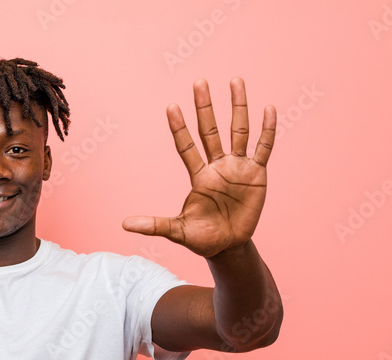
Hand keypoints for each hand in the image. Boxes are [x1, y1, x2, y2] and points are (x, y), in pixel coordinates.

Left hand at [123, 78, 274, 257]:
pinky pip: (263, 148)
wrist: (229, 247)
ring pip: (238, 131)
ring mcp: (238, 168)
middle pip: (211, 131)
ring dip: (238, 107)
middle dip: (205, 107)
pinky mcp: (257, 174)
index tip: (171, 106)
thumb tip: (124, 224)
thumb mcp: (178, 231)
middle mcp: (217, 166)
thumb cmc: (202, 238)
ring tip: (235, 81)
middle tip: (199, 82)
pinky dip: (267, 130)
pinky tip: (268, 109)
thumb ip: (155, 225)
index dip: (180, 128)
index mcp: (198, 177)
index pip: (186, 146)